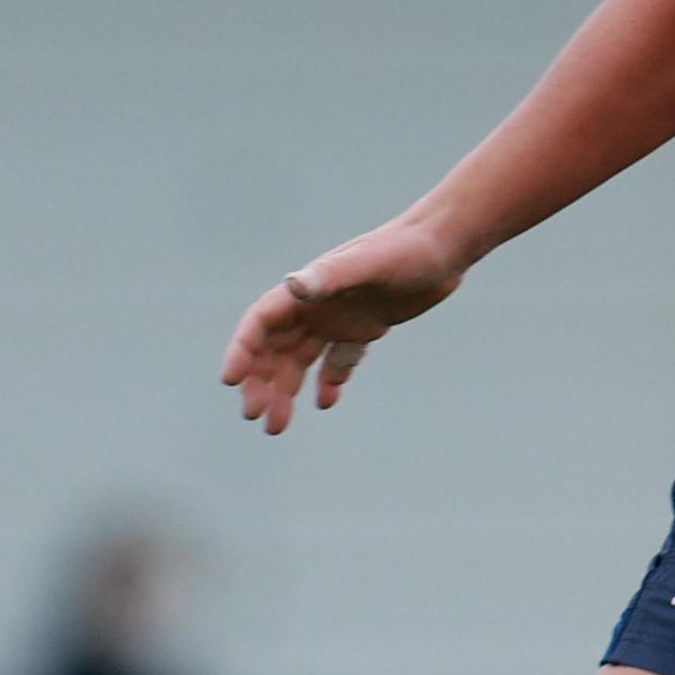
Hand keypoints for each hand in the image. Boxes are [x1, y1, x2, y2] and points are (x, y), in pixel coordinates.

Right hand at [220, 219, 465, 432]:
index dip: (242, 350)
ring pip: (300, 361)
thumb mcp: (368, 263)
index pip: (261, 323)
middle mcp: (314, 307)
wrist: (444, 247)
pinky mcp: (363, 329)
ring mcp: (337, 319)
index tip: (230, 380)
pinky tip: (326, 402)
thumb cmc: (405, 249)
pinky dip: (329, 381)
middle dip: (260, 382)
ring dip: (285, 391)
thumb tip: (295, 286)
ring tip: (277, 426)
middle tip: (256, 416)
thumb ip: (330, 275)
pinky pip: (338, 361)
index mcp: (306, 290)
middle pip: (273, 349)